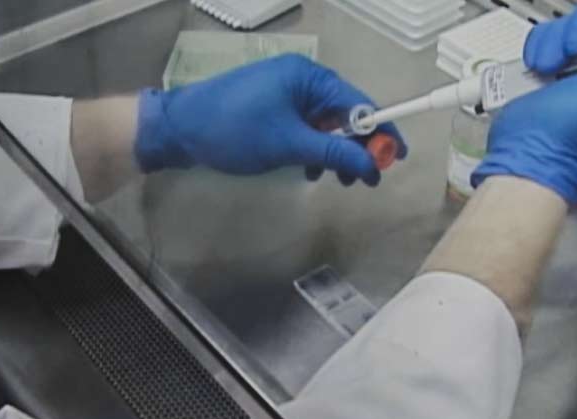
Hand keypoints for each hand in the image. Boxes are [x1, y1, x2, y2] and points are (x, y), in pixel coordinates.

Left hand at [134, 54, 406, 185]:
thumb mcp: (289, 144)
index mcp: (309, 77)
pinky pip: (306, 129)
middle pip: (345, 115)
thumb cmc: (235, 130)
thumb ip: (334, 154)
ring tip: (338, 183)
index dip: (381, 131)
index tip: (397, 157)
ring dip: (335, 154)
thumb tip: (373, 165)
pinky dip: (314, 150)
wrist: (179, 130)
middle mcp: (302, 80)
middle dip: (357, 148)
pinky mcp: (274, 109)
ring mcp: (286, 94)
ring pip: (326, 125)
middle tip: (366, 180)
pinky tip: (310, 172)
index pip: (359, 103)